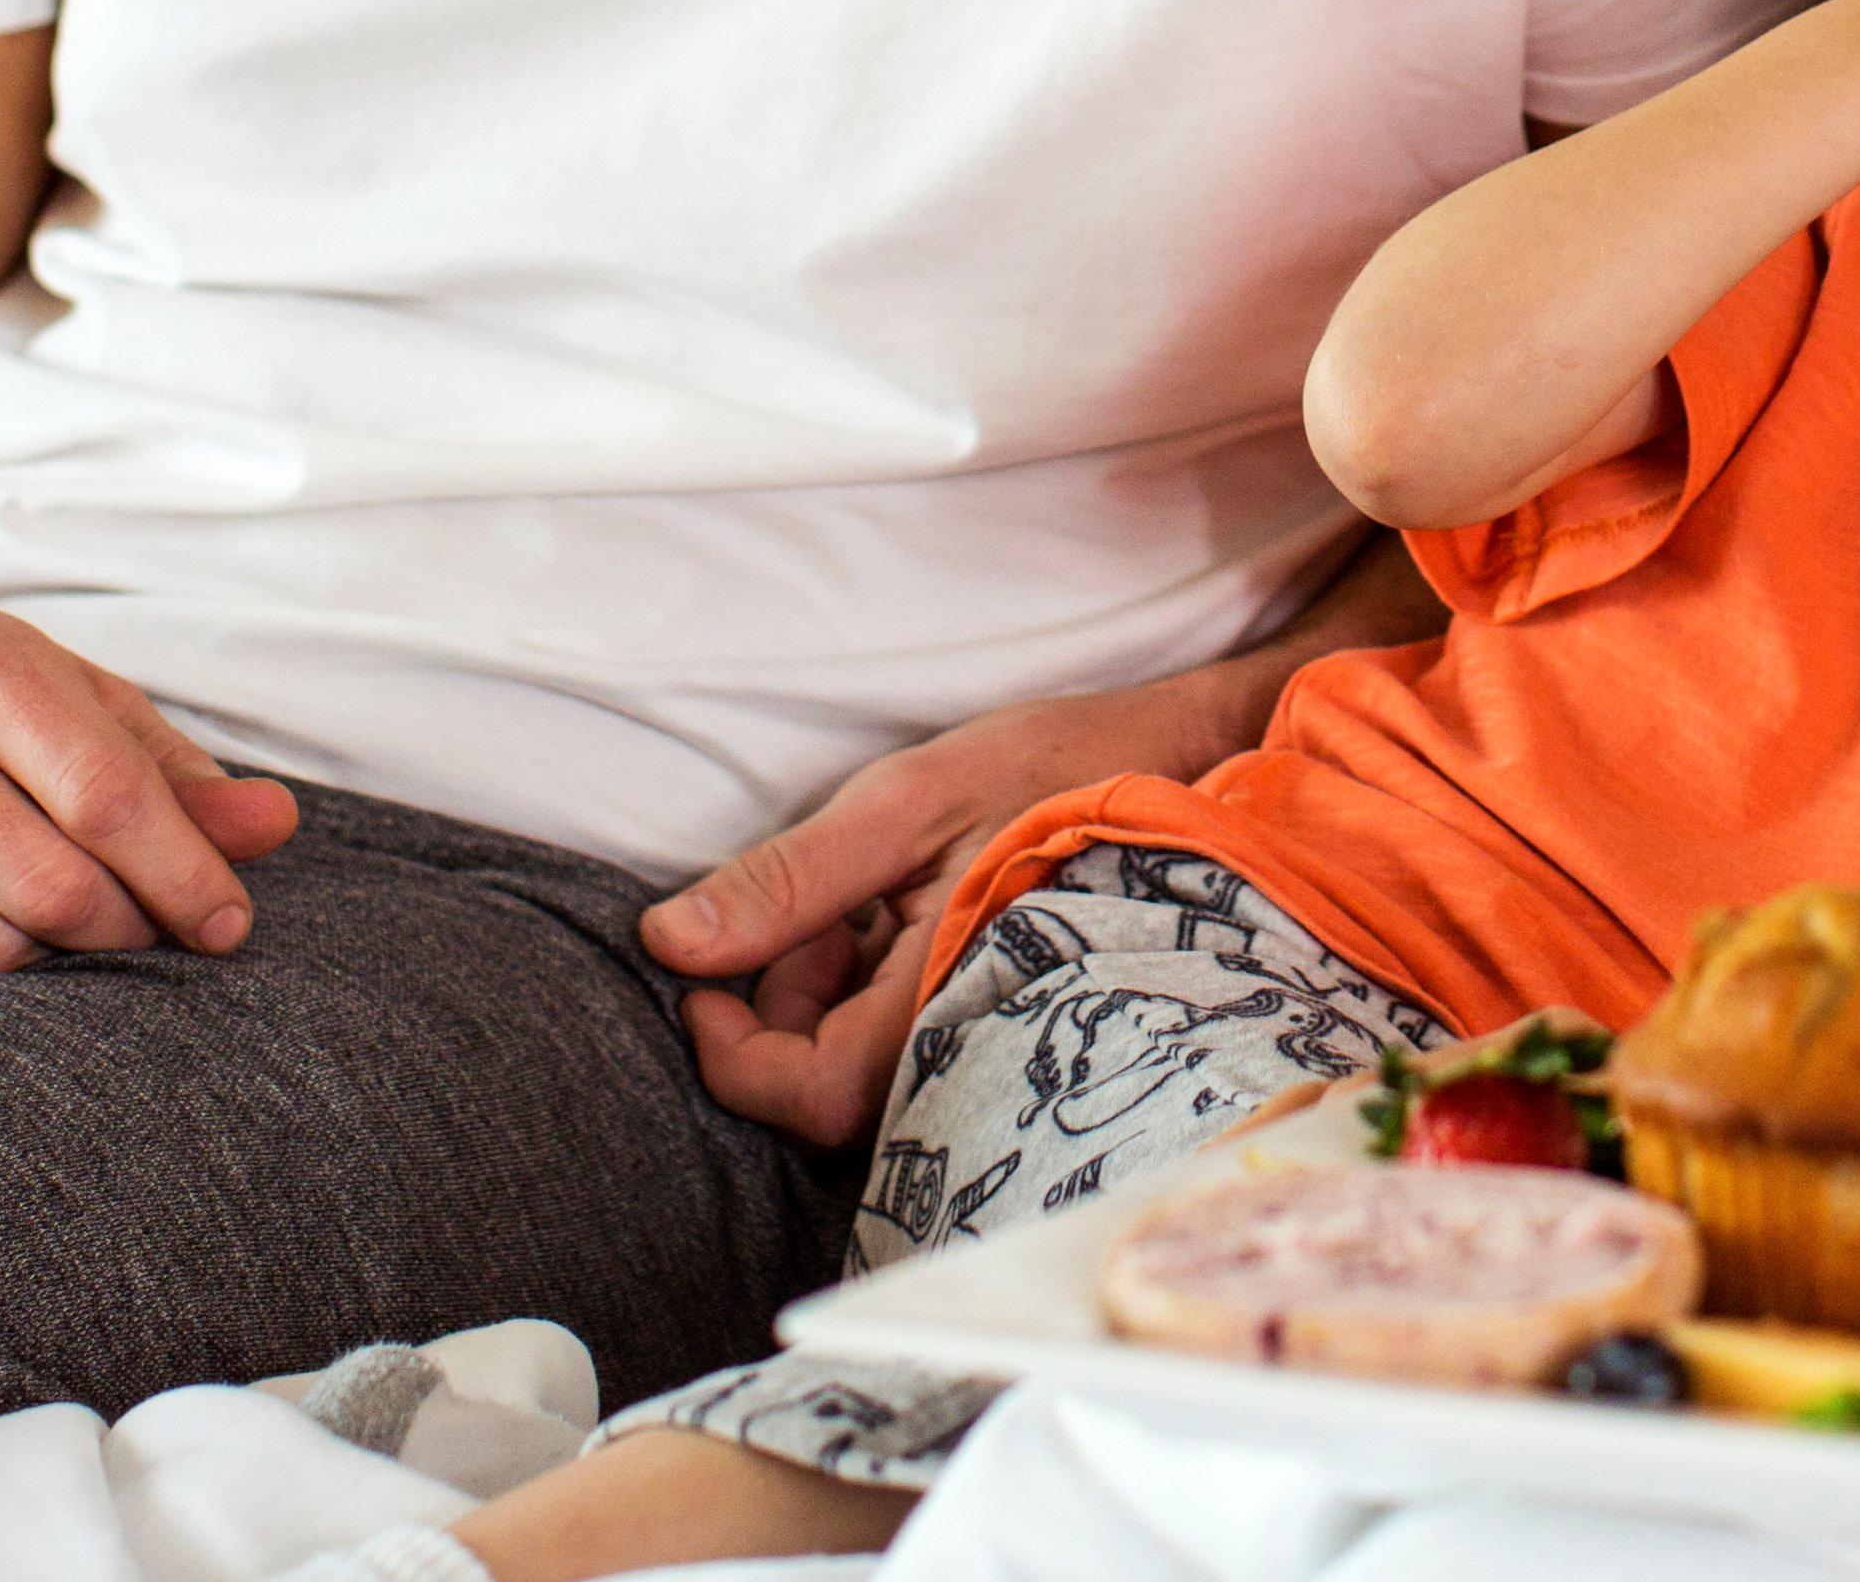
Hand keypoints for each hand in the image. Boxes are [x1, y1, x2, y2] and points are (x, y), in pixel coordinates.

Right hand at [0, 600, 300, 974]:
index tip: (230, 922)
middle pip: (54, 889)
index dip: (184, 873)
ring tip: (60, 921)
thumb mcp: (71, 702)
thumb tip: (274, 825)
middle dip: (125, 926)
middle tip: (145, 927)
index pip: (106, 795)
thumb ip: (175, 769)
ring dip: (52, 959)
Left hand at [645, 671, 1248, 1143]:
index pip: (807, 1096)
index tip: (695, 982)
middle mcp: (972, 1045)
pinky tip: (896, 915)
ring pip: (861, 1064)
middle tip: (804, 912)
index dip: (731, 1055)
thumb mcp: (907, 802)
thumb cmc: (1057, 770)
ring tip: (859, 899)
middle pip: (827, 1090)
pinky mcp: (999, 1017)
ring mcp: (990, 1037)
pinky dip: (870, 986)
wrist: (1188, 763)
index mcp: (944, 1001)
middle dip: (779, 1008)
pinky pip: (906, 1039)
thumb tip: (670, 941)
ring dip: (824, 991)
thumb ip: (790, 880)